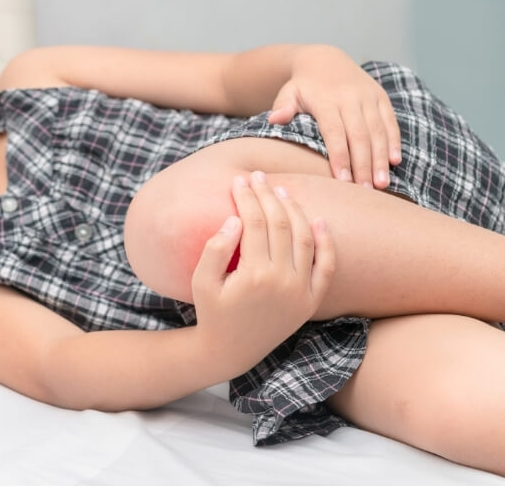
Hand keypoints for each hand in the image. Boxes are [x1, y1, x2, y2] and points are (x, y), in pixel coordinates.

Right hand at [190, 171, 334, 370]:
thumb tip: (236, 219)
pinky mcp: (311, 300)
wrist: (231, 350)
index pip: (255, 222)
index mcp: (254, 275)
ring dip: (294, 210)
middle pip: (280, 224)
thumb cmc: (212, 313)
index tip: (239, 180)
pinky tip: (318, 219)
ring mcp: (301, 291)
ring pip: (305, 237)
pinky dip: (326, 241)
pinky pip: (326, 265)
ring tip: (281, 191)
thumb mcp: (201, 282)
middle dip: (268, 195)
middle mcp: (283, 281)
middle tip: (258, 176)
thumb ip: (215, 249)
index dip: (247, 197)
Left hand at [267, 45, 401, 189]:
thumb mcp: (289, 92)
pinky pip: (390, 121)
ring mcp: (368, 97)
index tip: (342, 180)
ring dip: (381, 158)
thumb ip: (283, 106)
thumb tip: (275, 119)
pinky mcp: (381, 98)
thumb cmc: (303, 86)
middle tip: (366, 191)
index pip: (335, 132)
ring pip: (377, 131)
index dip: (340, 156)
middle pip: (360, 135)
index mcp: (327, 100)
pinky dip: (393, 141)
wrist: (326, 60)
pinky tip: (395, 162)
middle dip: (364, 164)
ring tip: (381, 183)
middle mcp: (351, 98)